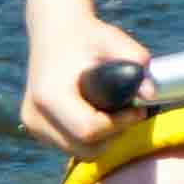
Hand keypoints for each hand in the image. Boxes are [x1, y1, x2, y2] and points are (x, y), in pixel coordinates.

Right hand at [21, 3, 152, 158]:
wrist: (54, 31)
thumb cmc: (87, 35)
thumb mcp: (114, 39)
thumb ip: (136, 60)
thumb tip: (150, 94)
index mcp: (49, 95)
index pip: (88, 131)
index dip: (120, 124)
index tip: (138, 109)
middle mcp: (35, 115)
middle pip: (85, 149)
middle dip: (114, 135)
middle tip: (130, 111)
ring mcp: (33, 125)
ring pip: (79, 152)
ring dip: (103, 139)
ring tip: (114, 110)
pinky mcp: (36, 129)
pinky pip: (71, 146)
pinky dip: (89, 138)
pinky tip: (96, 112)